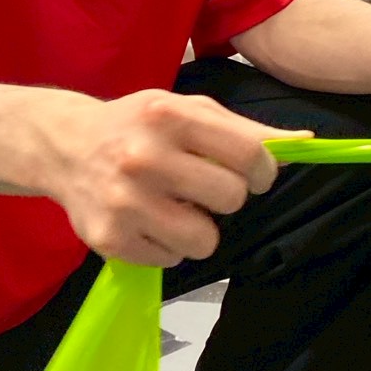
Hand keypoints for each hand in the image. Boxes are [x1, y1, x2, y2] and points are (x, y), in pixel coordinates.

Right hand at [45, 90, 309, 268]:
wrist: (66, 146)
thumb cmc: (139, 125)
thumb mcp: (188, 110)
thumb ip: (244, 130)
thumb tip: (304, 144)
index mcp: (170, 116)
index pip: (248, 155)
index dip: (263, 172)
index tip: (254, 176)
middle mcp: (144, 157)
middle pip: (231, 199)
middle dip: (225, 197)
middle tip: (201, 187)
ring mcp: (125, 201)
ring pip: (204, 240)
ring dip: (199, 229)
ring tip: (175, 208)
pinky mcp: (110, 239)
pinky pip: (170, 260)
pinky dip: (166, 246)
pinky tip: (146, 220)